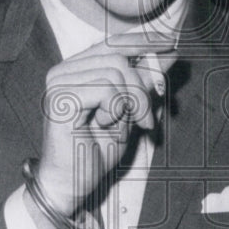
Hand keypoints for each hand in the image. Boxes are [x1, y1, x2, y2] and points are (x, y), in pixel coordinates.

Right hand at [37, 35, 174, 217]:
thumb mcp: (128, 114)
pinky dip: (116, 110)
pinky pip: (107, 89)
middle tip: (147, 119)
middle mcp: (62, 72)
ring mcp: (59, 83)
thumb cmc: (94, 153)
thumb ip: (142, 84)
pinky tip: (105, 126)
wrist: (70, 186)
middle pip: (118, 57)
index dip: (143, 42)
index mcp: (74, 71)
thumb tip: (166, 55)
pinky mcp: (61, 98)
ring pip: (115, 72)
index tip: (170, 44)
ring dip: (132, 103)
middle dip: (142, 88)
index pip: (111, 43)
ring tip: (128, 127)